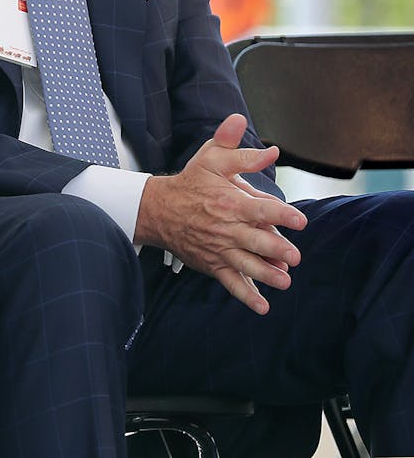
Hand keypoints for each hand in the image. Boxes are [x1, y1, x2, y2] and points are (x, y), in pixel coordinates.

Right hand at [135, 114, 307, 313]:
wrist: (158, 209)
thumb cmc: (190, 183)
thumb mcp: (212, 160)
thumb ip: (242, 155)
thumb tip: (271, 150)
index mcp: (230, 202)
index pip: (262, 209)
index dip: (282, 215)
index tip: (299, 221)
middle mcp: (227, 228)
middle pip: (256, 241)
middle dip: (277, 251)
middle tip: (293, 257)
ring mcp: (220, 249)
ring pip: (247, 265)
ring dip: (266, 275)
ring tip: (283, 281)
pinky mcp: (213, 264)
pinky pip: (231, 283)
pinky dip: (246, 296)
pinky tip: (263, 306)